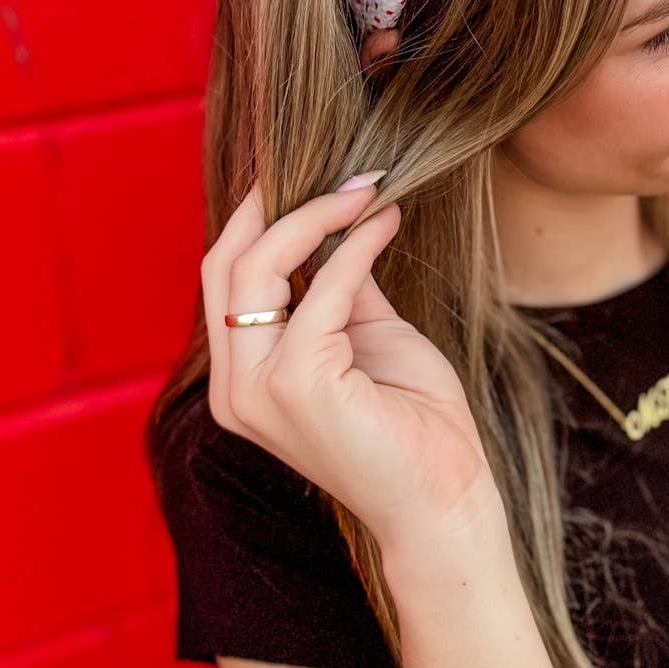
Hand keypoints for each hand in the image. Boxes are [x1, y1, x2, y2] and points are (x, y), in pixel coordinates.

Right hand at [200, 178, 502, 552]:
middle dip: (276, 202)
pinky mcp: (297, 386)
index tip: (304, 168)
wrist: (445, 499)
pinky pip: (322, 291)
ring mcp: (258, 391)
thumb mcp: (367, 334)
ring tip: (369, 187)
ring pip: (259, 268)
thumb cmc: (412, 422)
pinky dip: (356, 246)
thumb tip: (342, 216)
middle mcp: (234, 388)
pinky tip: (387, 221)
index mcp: (240, 378)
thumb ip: (341, 283)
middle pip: (227, 263)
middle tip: (339, 167)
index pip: (224, 277)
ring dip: (318, 215)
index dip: (257, 215)